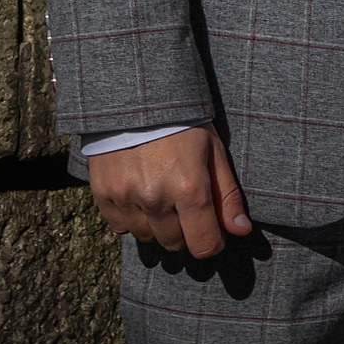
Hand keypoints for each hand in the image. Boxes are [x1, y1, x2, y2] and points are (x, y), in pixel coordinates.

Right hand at [88, 127, 251, 258]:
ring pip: (147, 237)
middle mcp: (157, 198)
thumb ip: (227, 195)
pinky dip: (131, 218)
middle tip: (185, 206)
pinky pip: (120, 227)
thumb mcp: (214, 151)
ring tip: (161, 195)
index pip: (203, 245)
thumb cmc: (183, 124)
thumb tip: (240, 231)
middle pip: (175, 244)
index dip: (212, 244)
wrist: (135, 98)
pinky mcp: (103, 194)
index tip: (212, 234)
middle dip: (185, 232)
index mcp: (190, 188)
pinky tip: (138, 194)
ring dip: (157, 225)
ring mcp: (126, 197)